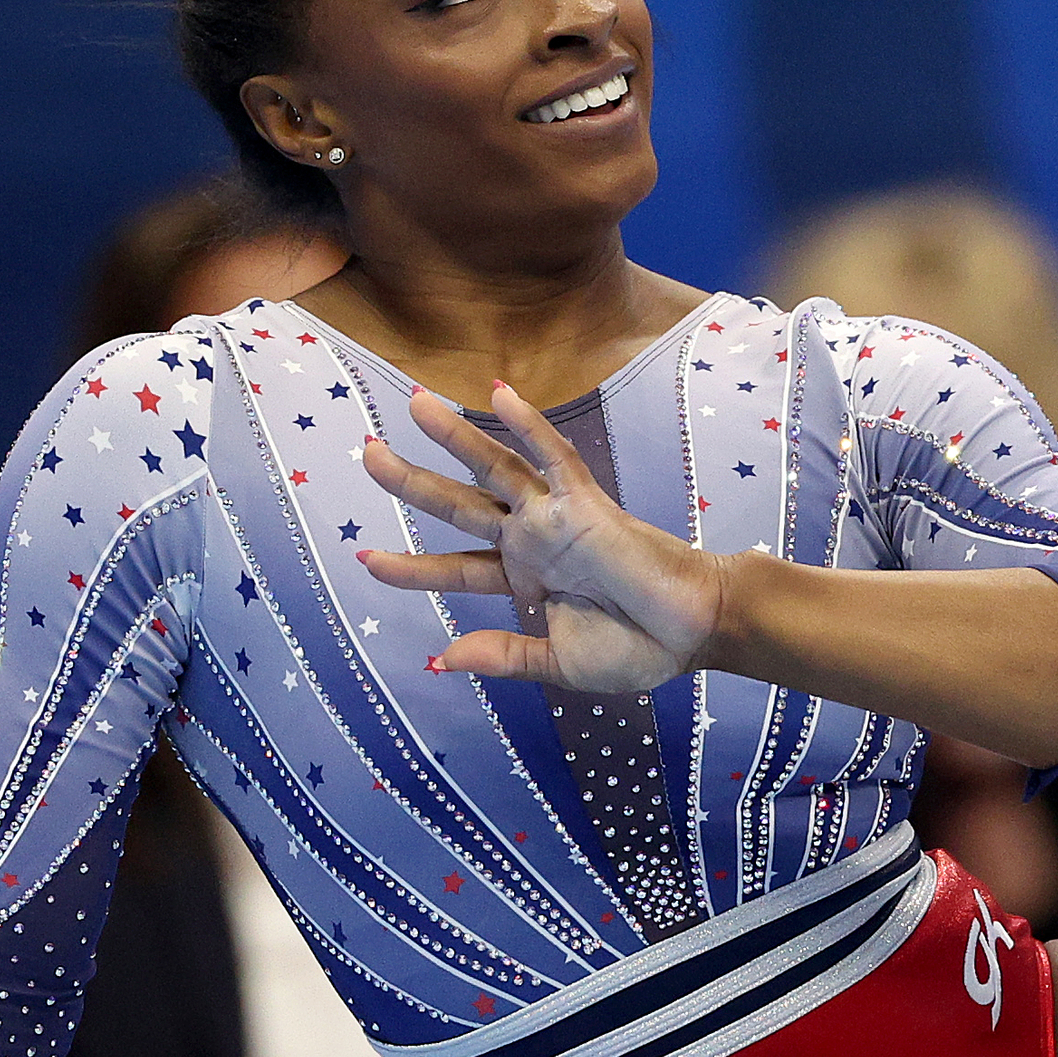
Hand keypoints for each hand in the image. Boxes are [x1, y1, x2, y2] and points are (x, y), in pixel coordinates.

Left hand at [359, 384, 726, 694]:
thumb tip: (443, 658)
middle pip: (457, 506)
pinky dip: (529, 426)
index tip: (364, 558)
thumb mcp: (558, 663)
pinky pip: (553, 457)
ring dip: (454, 437)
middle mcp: (531, 541)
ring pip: (495, 469)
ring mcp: (555, 519)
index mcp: (522, 580)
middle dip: (410, 482)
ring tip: (413, 403)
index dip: (409, 566)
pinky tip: (500, 393)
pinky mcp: (585, 504)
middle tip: (366, 452)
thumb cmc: (638, 649)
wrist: (693, 633)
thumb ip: (504, 656)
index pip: (452, 568)